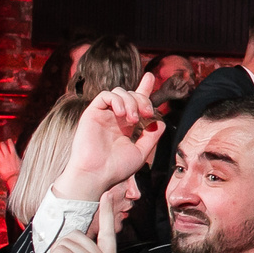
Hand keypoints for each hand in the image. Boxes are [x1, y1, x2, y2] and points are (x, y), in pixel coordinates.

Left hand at [0, 137, 19, 189]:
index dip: (9, 141)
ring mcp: (2, 160)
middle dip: (1, 144)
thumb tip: (23, 156)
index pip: (11, 145)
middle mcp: (7, 156)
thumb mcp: (21, 163)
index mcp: (14, 155)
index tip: (8, 140)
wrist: (15, 178)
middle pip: (3, 146)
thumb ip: (20, 158)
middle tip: (1, 143)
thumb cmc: (19, 172)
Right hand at [57, 80, 162, 200]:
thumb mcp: (140, 152)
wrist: (96, 175)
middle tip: (148, 114)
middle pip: (131, 95)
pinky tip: (121, 114)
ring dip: (131, 101)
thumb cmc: (116, 168)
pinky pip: (105, 95)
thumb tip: (161, 121)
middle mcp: (114, 118)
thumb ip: (151, 136)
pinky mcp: (92, 113)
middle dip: (143, 99)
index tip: (150, 77)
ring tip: (133, 119)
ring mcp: (103, 115)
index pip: (135, 103)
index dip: (143, 89)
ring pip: (119, 92)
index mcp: (125, 126)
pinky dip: (116, 100)